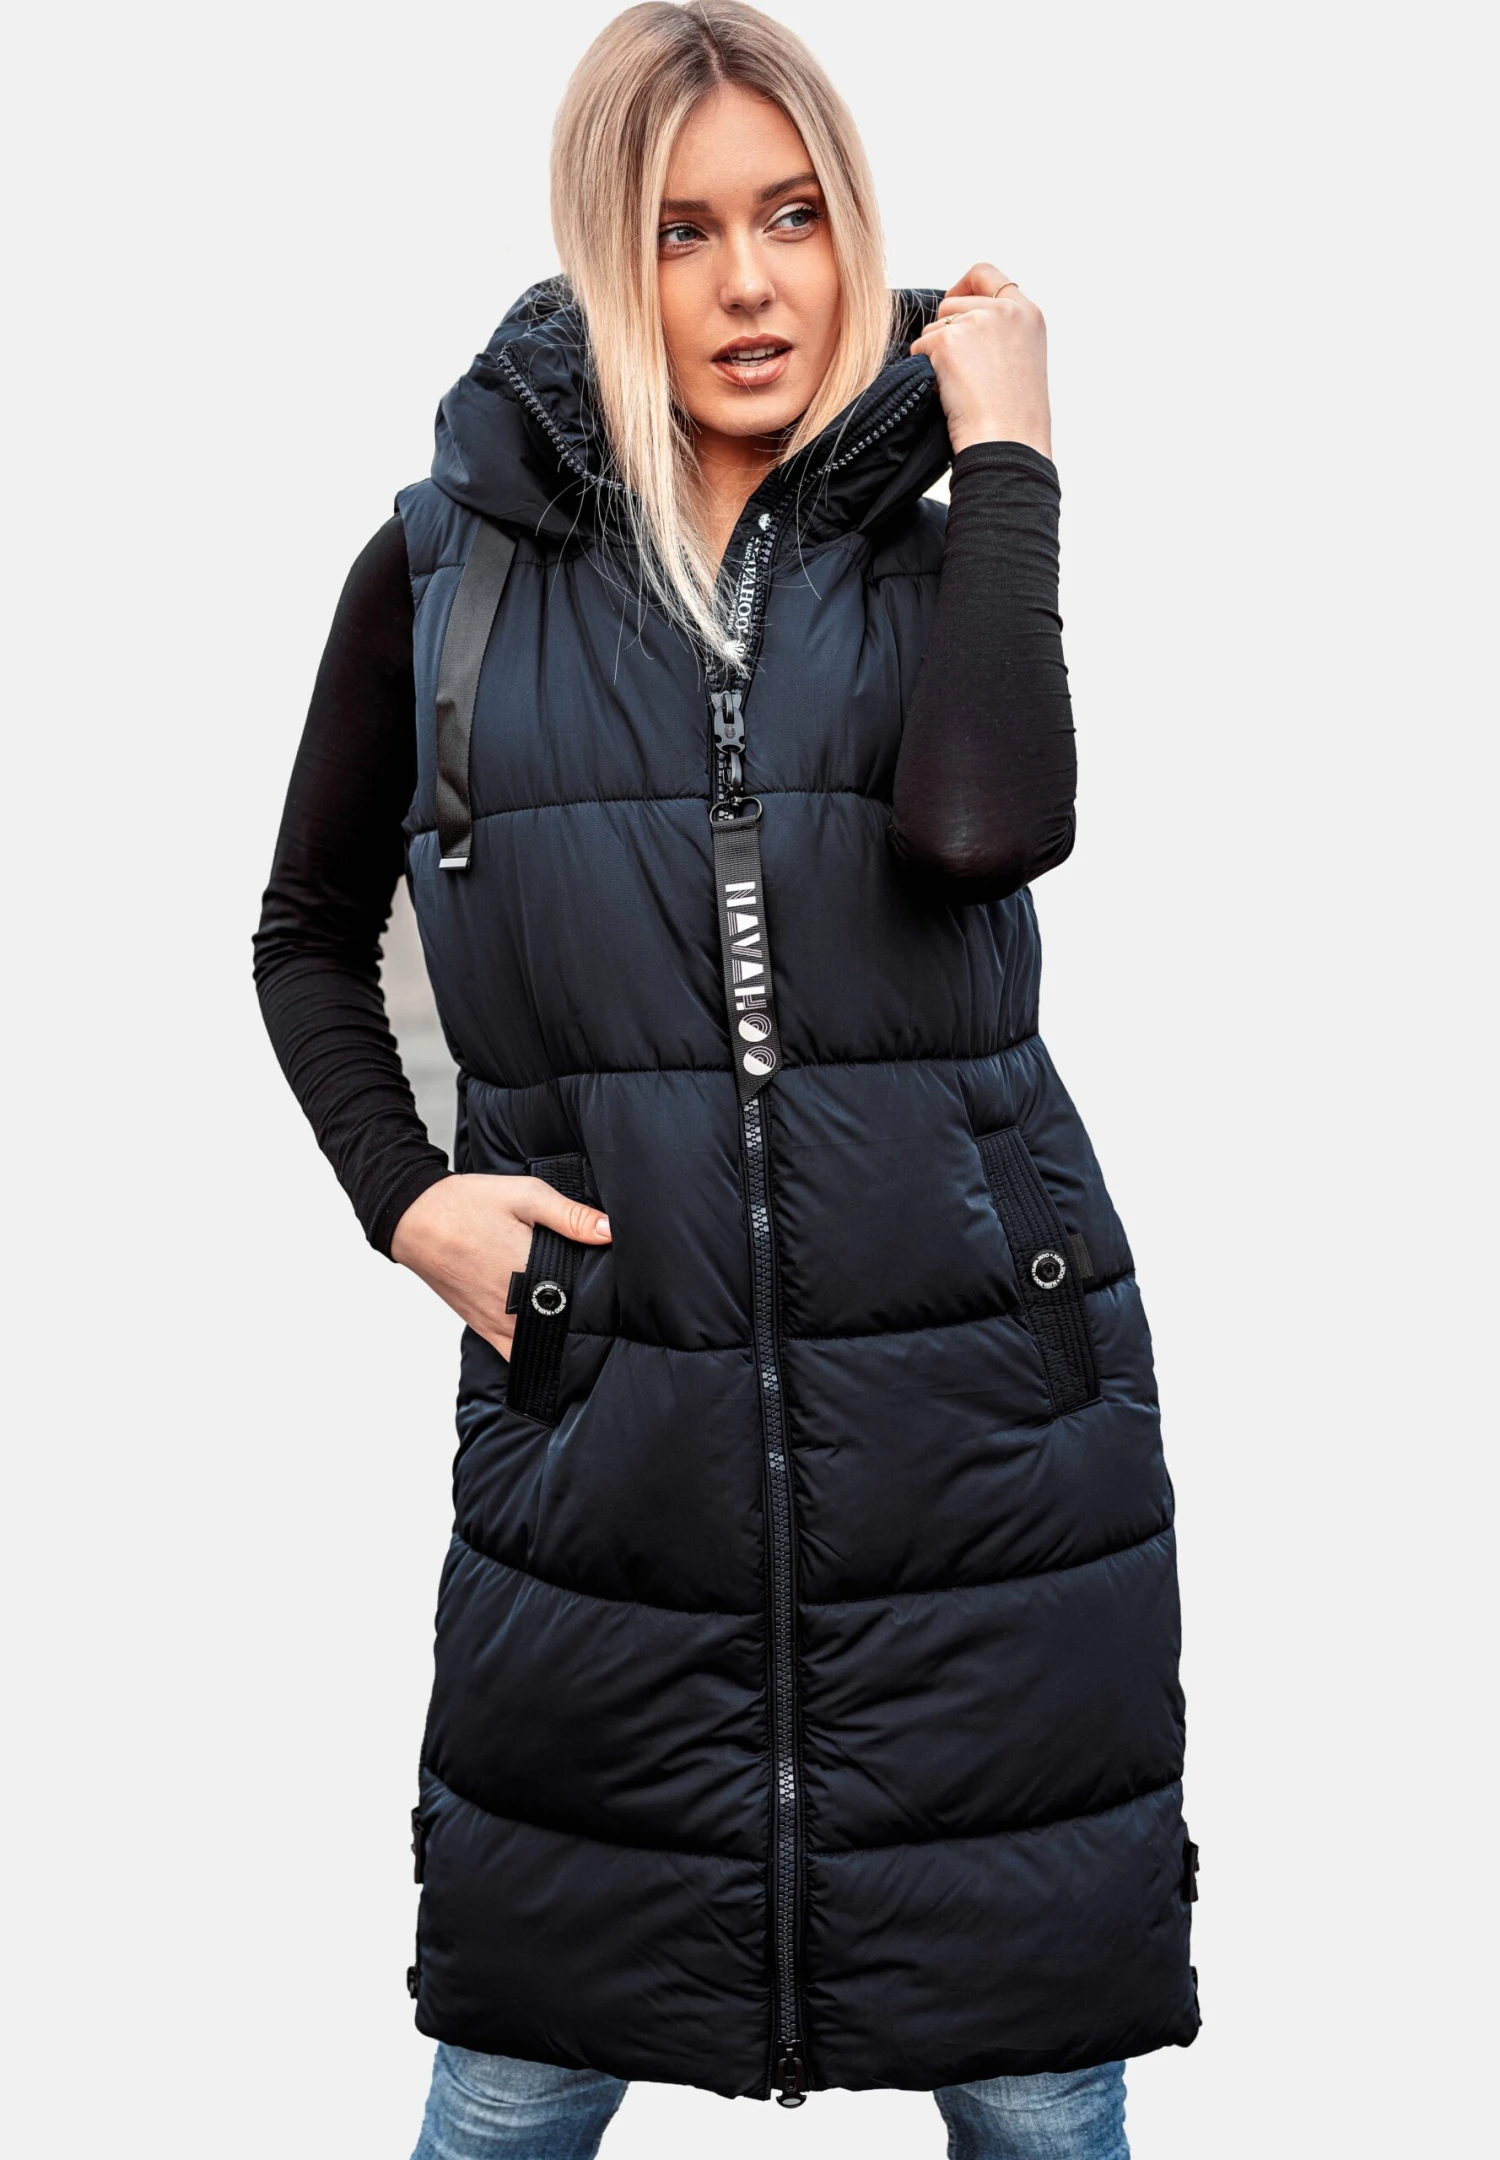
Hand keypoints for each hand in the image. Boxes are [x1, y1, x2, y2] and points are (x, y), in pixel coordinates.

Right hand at [390, 1173, 611, 1358]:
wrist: (416, 1218)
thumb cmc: (468, 1204)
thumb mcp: (525, 1195)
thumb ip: (570, 1216)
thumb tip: (610, 1231)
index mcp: (530, 1271)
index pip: (584, 1297)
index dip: (604, 1296)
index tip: (616, 1289)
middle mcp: (514, 1305)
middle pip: (566, 1326)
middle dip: (587, 1318)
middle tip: (603, 1305)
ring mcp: (497, 1322)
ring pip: (543, 1347)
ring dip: (563, 1338)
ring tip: (581, 1322)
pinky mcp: (483, 1328)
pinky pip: (516, 1356)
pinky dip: (535, 1354)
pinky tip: (551, 1342)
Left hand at [909, 263, 1051, 460]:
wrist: (1008, 445)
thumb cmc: (1015, 419)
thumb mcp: (1022, 361)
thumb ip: (1000, 333)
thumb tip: (958, 321)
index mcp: (1028, 314)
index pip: (986, 274)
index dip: (963, 288)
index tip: (954, 308)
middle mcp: (1005, 310)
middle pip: (952, 302)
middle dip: (946, 332)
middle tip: (958, 370)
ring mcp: (976, 323)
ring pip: (934, 327)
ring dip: (936, 356)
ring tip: (960, 388)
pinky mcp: (948, 342)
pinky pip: (920, 348)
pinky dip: (925, 372)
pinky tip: (948, 394)